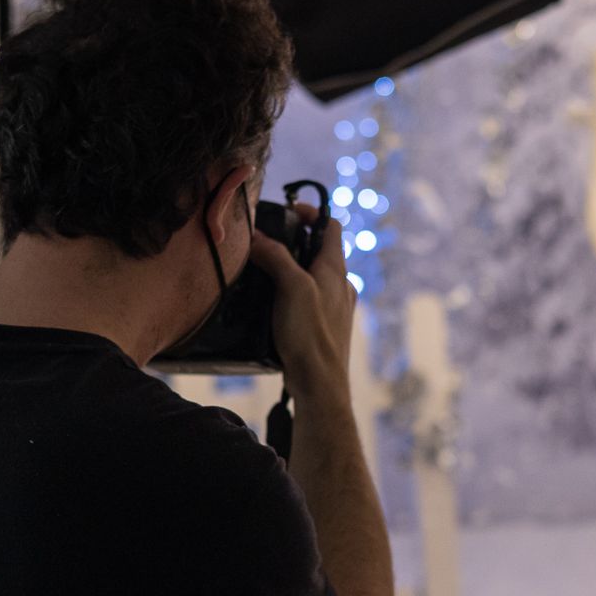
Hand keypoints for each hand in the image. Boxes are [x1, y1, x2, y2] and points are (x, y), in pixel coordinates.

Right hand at [247, 202, 355, 399]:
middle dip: (293, 242)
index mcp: (335, 269)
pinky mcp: (323, 326)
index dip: (312, 212)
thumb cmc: (310, 335)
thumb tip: (256, 236)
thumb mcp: (291, 287)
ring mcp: (334, 307)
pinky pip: (308, 299)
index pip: (331, 226)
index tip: (287, 211)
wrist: (320, 384)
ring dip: (289, 269)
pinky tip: (271, 304)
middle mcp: (339, 285)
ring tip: (263, 273)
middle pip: (318, 250)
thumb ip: (276, 257)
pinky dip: (290, 293)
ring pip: (312, 276)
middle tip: (265, 244)